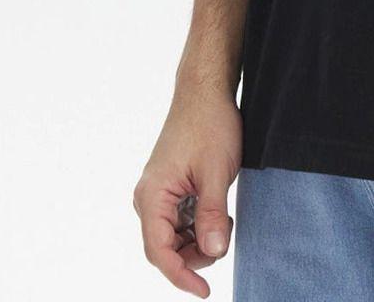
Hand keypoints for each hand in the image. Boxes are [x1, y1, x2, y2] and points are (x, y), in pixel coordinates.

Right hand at [132, 87, 241, 296]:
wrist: (205, 91)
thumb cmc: (209, 124)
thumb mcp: (216, 172)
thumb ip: (212, 216)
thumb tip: (213, 253)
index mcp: (152, 196)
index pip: (160, 252)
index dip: (182, 276)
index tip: (204, 291)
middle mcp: (149, 197)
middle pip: (167, 247)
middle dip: (195, 253)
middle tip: (224, 237)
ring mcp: (158, 192)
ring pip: (174, 236)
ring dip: (199, 237)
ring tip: (223, 217)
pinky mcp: (169, 187)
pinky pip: (179, 219)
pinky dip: (198, 223)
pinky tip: (217, 209)